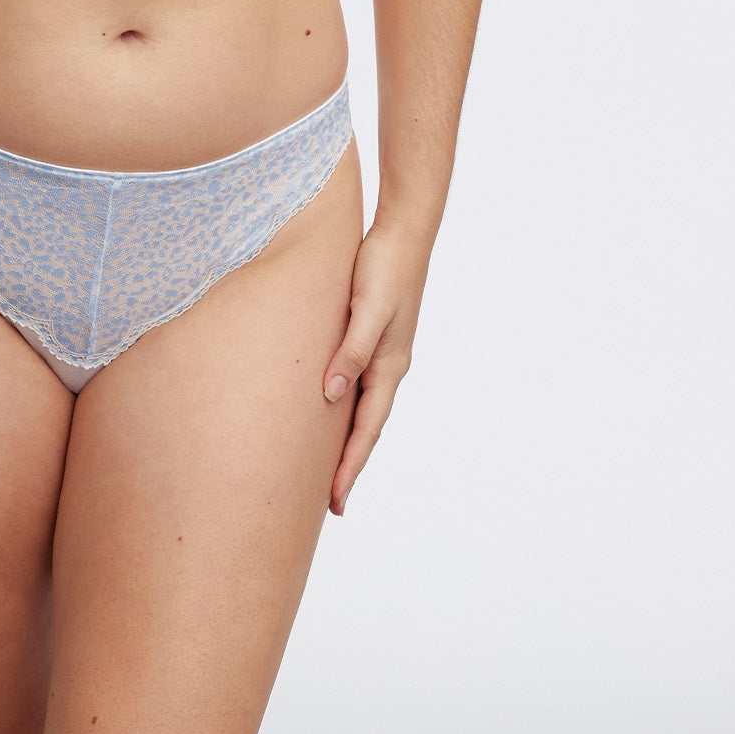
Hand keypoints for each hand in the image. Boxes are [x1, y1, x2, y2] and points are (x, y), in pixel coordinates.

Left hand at [321, 214, 430, 516]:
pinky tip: (333, 410)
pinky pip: (359, 384)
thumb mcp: (366, 310)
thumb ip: (350, 352)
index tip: (334, 501)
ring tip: (329, 467)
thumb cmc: (385, 267)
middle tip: (330, 503)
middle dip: (350, 465)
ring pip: (364, 408)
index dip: (350, 466)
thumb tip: (331, 396)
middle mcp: (389, 365)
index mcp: (389, 365)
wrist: (405, 230)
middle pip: (367, 427)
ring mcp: (384, 352)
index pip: (367, 429)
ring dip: (349, 440)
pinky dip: (348, 408)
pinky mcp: (374, 336)